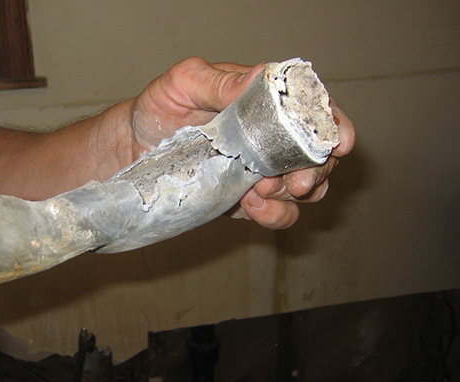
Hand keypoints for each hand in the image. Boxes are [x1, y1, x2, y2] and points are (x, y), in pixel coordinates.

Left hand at [129, 57, 354, 228]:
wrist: (132, 151)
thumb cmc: (160, 109)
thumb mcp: (184, 84)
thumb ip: (220, 82)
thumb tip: (260, 76)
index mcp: (264, 101)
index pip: (312, 108)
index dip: (333, 124)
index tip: (339, 143)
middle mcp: (270, 135)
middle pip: (317, 153)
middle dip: (316, 169)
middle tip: (296, 181)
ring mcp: (261, 169)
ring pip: (305, 187)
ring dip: (294, 195)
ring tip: (263, 193)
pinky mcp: (247, 199)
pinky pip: (277, 212)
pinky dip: (275, 215)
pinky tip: (254, 208)